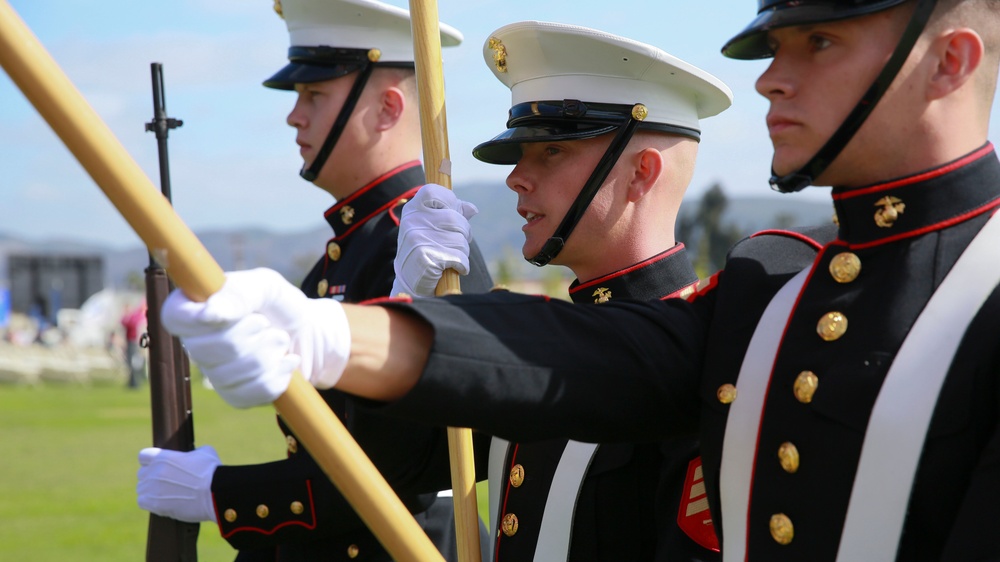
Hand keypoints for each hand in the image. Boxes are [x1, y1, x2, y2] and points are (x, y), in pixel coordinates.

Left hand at [137, 446, 220, 522]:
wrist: (215, 493)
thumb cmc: (212, 472)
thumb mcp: (205, 452)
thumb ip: (193, 452)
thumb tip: (193, 455)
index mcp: (163, 457)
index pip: (144, 456)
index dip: (150, 461)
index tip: (158, 465)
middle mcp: (154, 472)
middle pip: (142, 474)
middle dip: (151, 477)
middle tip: (165, 482)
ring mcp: (153, 488)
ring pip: (141, 488)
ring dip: (150, 491)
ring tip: (165, 494)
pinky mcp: (155, 504)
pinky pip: (142, 501)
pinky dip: (149, 502)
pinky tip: (161, 502)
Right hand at [162, 268, 350, 406]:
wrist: (309, 334)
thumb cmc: (280, 305)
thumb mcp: (266, 286)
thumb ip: (239, 292)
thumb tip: (210, 311)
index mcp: (196, 308)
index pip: (173, 317)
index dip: (196, 319)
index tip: (228, 314)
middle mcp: (197, 343)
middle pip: (206, 350)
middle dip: (247, 335)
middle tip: (266, 323)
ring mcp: (215, 373)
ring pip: (232, 373)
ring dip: (268, 353)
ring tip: (280, 340)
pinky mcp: (236, 395)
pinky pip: (252, 392)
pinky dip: (279, 375)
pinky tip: (287, 361)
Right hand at [391, 183, 477, 297]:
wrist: (409, 282)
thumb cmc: (425, 249)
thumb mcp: (432, 227)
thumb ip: (451, 214)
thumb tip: (472, 208)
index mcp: (412, 210)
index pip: (433, 191)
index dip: (450, 200)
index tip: (454, 213)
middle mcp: (412, 222)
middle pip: (455, 219)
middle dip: (464, 232)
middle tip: (459, 242)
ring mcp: (418, 240)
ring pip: (460, 239)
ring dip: (463, 251)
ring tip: (452, 257)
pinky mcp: (426, 258)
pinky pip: (459, 257)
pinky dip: (463, 265)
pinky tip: (455, 268)